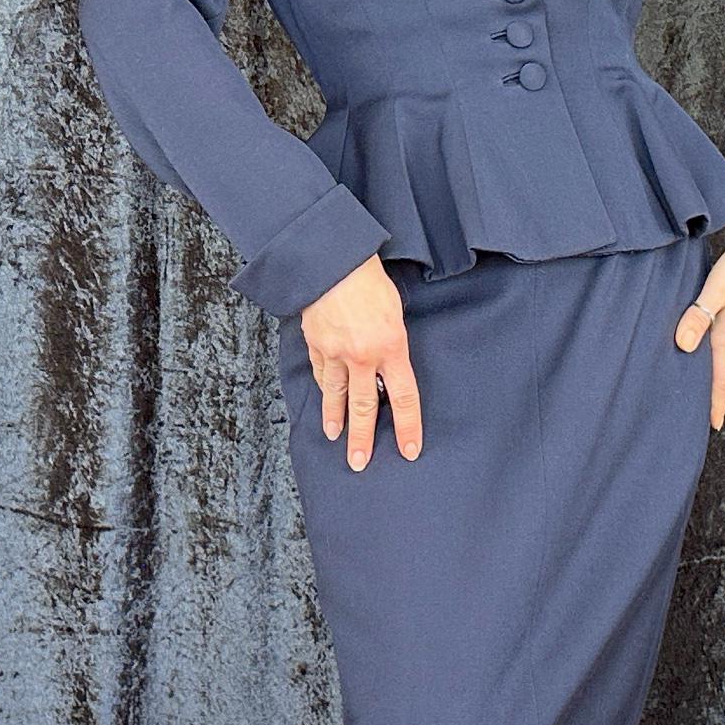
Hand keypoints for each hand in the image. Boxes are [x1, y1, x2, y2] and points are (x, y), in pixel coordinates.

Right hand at [299, 257, 421, 469]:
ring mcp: (335, 353)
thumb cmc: (370, 281)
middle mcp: (363, 357)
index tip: (409, 450)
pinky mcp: (315, 344)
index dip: (408, 427)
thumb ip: (394, 343)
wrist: (332, 261)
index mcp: (391, 348)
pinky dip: (323, 387)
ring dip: (335, 419)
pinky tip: (324, 399)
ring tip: (334, 437)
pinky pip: (321, 372)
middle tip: (359, 463)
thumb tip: (390, 364)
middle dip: (362, 439)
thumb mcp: (395, 313)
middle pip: (364, 407)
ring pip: (335, 395)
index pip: (405, 398)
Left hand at [675, 228, 724, 429]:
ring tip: (698, 370)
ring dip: (714, 361)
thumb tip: (683, 346)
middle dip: (712, 387)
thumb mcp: (721, 286)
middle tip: (699, 405)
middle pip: (722, 365)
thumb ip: (700, 314)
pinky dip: (718, 338)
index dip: (716, 402)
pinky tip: (711, 331)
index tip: (714, 426)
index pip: (721, 375)